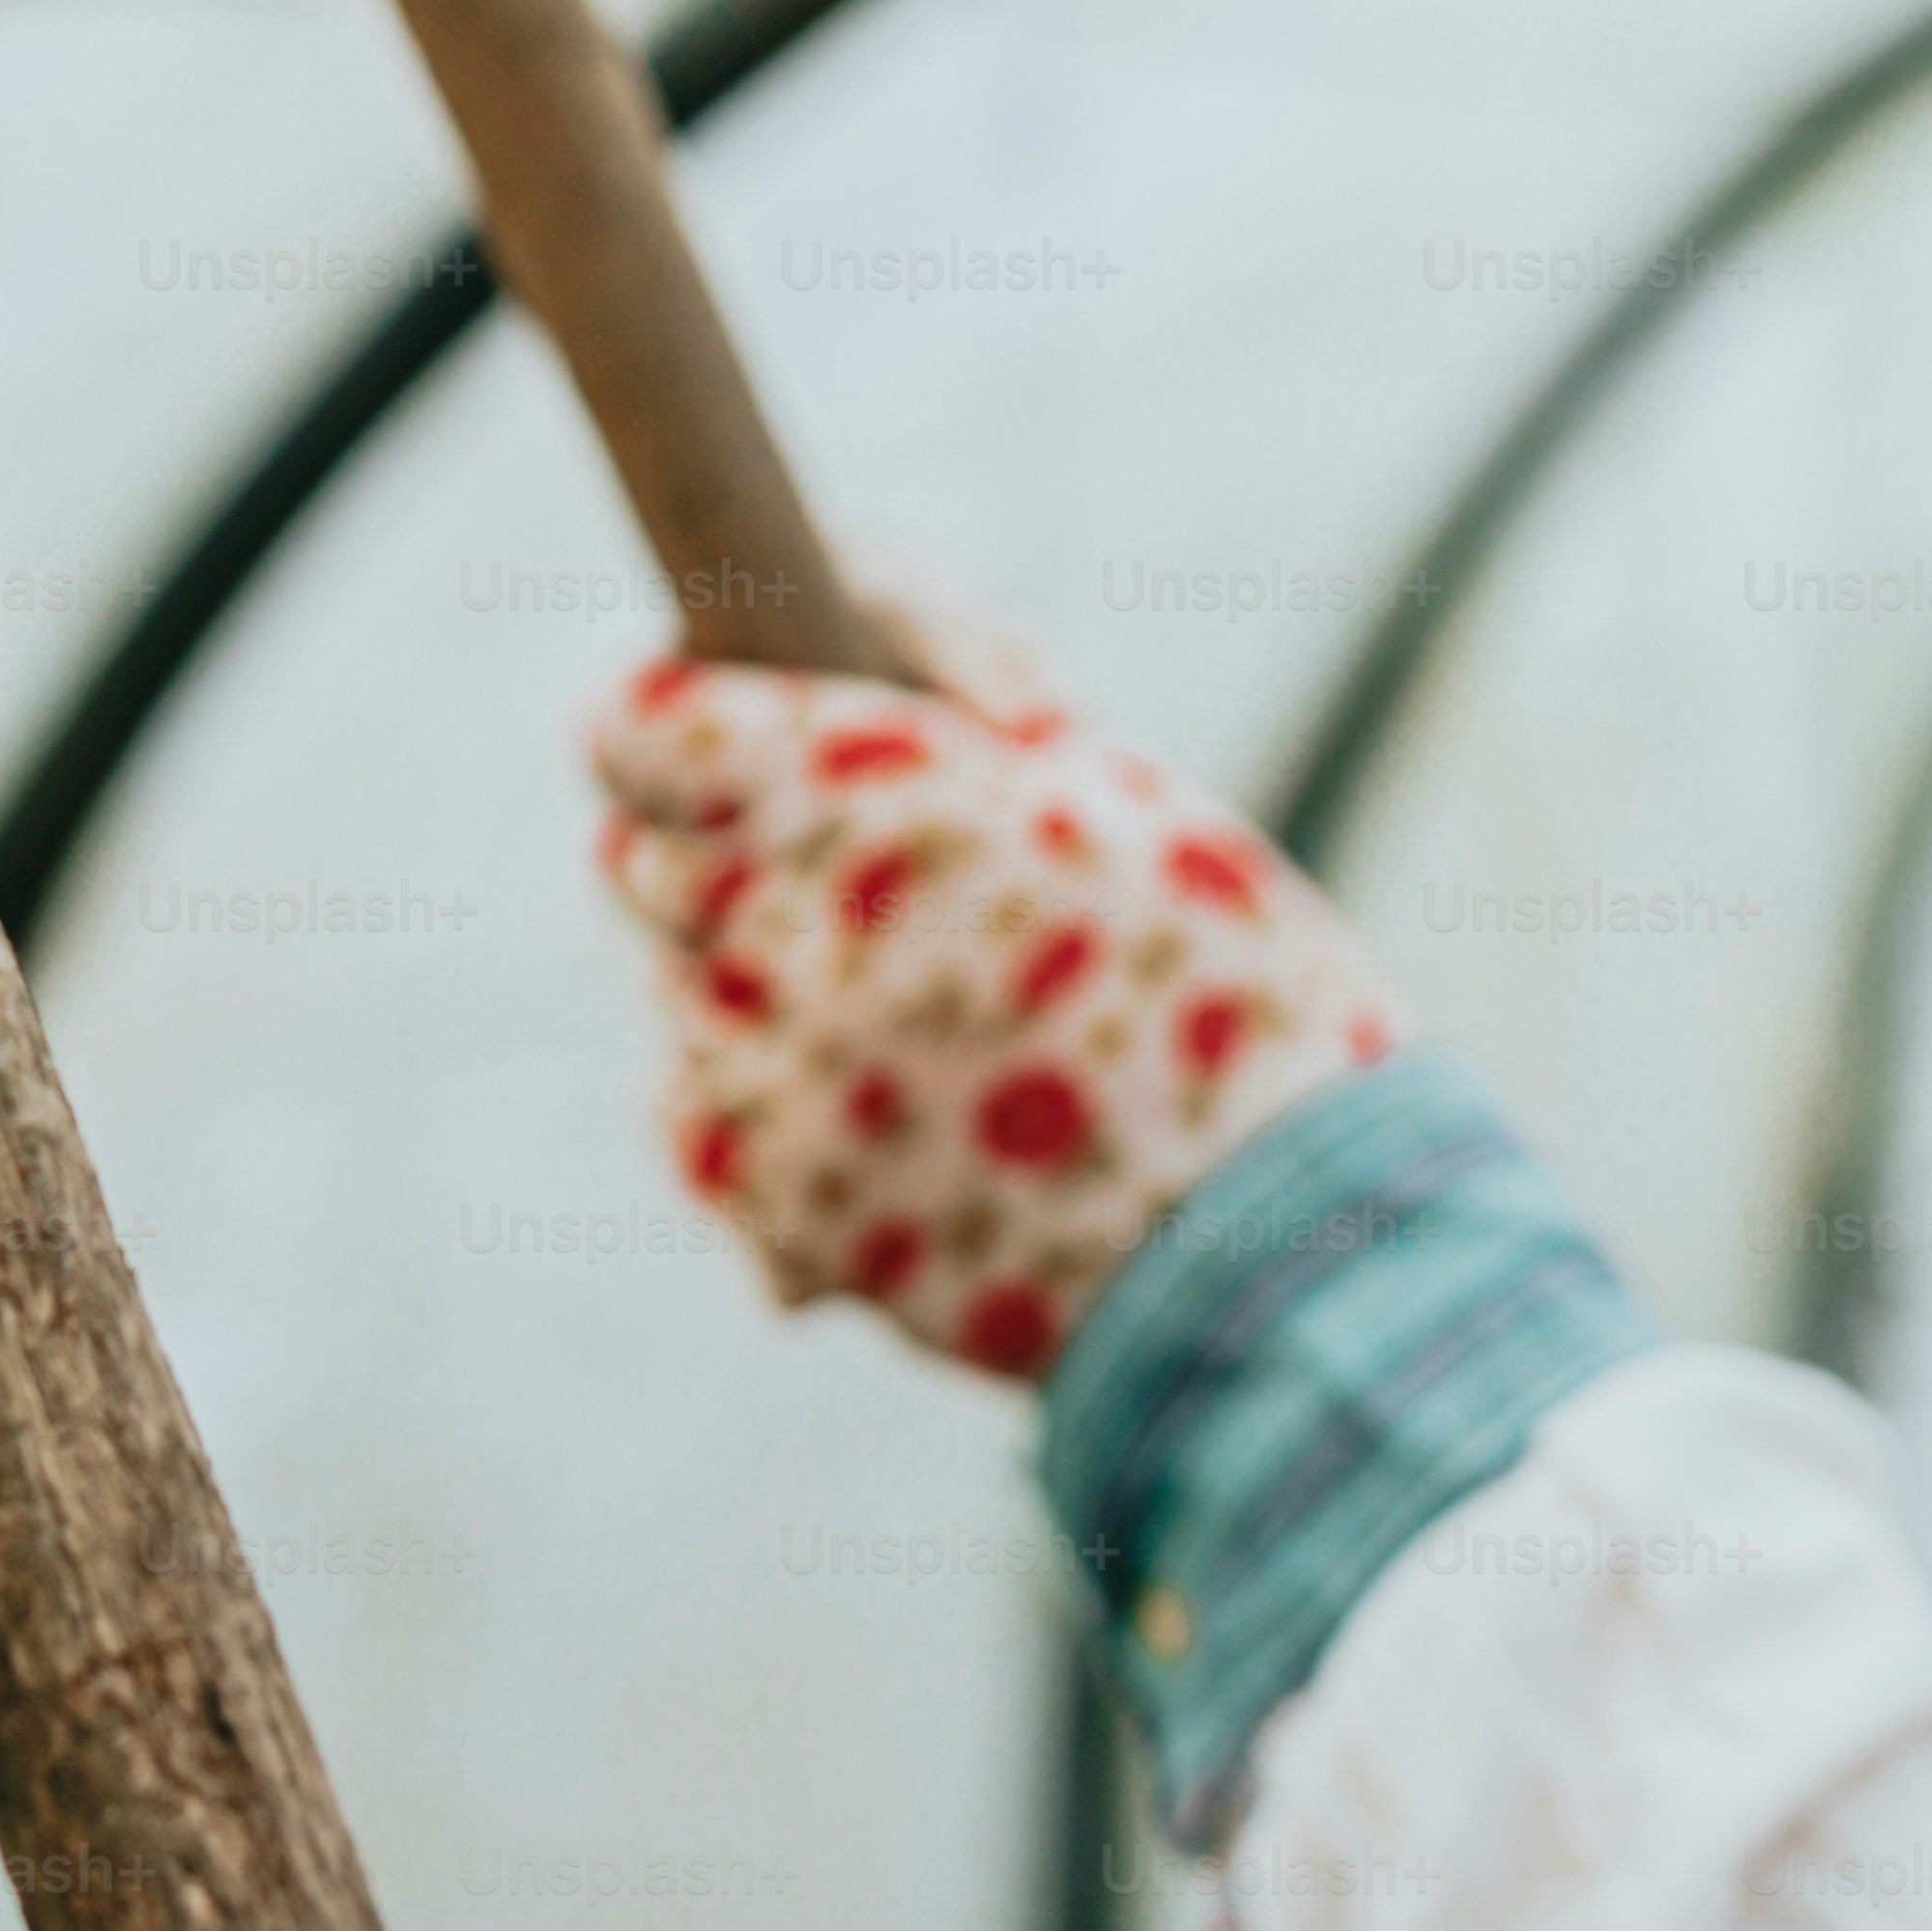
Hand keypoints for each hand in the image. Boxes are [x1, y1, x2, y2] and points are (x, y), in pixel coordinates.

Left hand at [587, 639, 1401, 1379]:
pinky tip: (887, 1123)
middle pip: (644, 866)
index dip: (664, 726)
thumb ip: (941, 732)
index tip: (701, 736)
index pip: (645, 733)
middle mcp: (794, 935)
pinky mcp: (781, 1208)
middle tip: (837, 879)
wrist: (1288, 1254)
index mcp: (872, 802)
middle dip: (715, 854)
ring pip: (685, 1001)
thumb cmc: (1235, 990)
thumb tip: (828, 676)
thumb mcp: (1116, 799)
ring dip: (759, 993)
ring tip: (912, 1024)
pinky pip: (708, 1130)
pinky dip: (767, 1118)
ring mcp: (776, 1084)